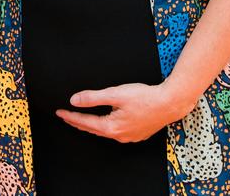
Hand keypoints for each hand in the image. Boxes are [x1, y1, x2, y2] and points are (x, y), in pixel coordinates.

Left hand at [56, 82, 180, 142]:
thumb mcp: (116, 94)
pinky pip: (117, 132)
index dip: (71, 117)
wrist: (169, 103)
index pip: (85, 122)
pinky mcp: (138, 133)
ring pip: (105, 131)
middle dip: (79, 122)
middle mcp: (120, 135)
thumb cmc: (144, 97)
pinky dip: (106, 126)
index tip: (59, 113)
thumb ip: (93, 97)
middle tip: (66, 117)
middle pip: (94, 129)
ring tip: (82, 120)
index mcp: (112, 127)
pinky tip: (106, 122)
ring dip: (92, 125)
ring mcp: (130, 137)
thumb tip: (74, 100)